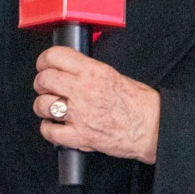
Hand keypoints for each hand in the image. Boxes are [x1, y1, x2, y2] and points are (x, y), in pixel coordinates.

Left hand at [32, 47, 159, 163]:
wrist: (152, 128)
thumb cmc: (140, 104)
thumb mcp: (114, 74)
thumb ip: (89, 70)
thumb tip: (69, 69)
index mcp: (94, 72)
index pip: (55, 56)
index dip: (44, 60)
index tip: (44, 65)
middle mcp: (84, 91)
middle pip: (44, 79)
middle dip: (42, 83)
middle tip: (47, 86)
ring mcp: (80, 115)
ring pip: (42, 105)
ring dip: (43, 106)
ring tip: (51, 107)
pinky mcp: (80, 137)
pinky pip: (50, 132)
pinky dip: (48, 129)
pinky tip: (54, 125)